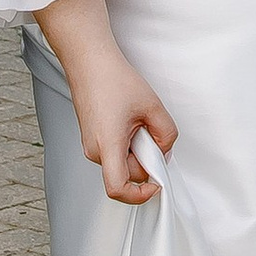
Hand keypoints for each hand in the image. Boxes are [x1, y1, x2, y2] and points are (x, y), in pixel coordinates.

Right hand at [34, 0, 176, 203]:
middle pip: (127, 173)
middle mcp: (94, 150)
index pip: (117, 189)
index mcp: (107, 145)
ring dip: (137, 148)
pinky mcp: (92, 137)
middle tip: (152, 131)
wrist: (89, 60)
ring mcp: (90, 145)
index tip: (157, 183)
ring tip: (139, 119)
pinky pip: (115, 150)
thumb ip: (166, 133)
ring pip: (122, 161)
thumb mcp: (152, 105)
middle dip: (146, 159)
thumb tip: (165, 150)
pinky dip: (128, 141)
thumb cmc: (113, 78)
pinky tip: (130, 119)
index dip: (139, 195)